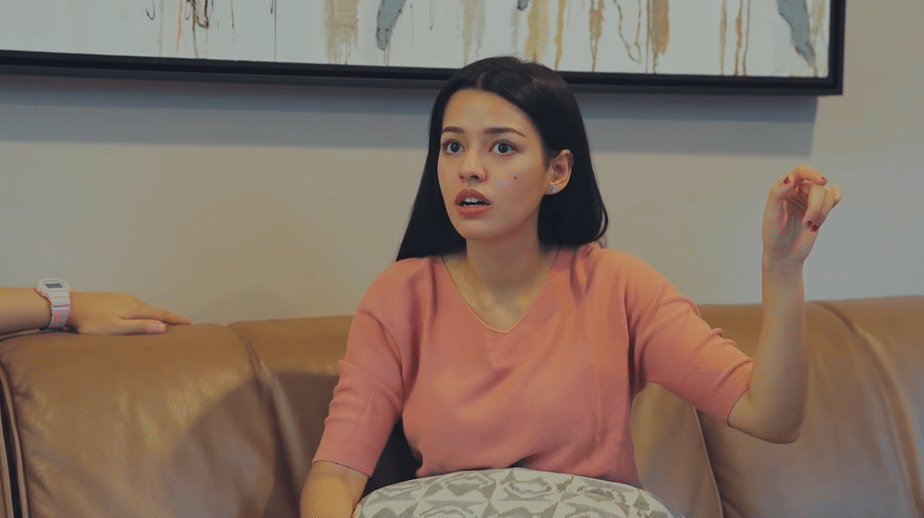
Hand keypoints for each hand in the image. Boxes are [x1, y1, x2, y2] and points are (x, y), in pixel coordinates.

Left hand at [68, 291, 191, 334]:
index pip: (161, 314)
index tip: (189, 322)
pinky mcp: (112, 299)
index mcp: (134, 308)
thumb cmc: (90, 321)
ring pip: (143, 307)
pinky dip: (141, 311)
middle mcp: (131, 300)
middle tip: (180, 322)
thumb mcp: (116, 328)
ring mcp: (121, 298)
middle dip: (167, 316)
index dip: (175, 319)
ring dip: (154, 314)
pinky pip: (133, 305)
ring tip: (161, 321)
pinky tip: (137, 316)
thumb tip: (163, 327)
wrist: (68, 306)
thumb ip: (139, 327)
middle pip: (154, 309)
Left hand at [762, 164, 842, 266]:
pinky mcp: (821, 207)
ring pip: (827, 193)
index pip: (801, 171)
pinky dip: (834, 202)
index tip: (822, 181)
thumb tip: (790, 178)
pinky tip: (823, 215)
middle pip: (817, 187)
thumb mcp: (772, 214)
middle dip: (816, 206)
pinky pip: (835, 195)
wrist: (784, 254)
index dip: (812, 173)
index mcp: (783, 188)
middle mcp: (797, 190)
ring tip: (811, 226)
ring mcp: (810, 198)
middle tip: (807, 223)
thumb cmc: (774, 234)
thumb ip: (778, 194)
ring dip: (822, 212)